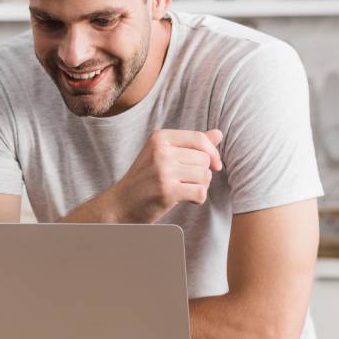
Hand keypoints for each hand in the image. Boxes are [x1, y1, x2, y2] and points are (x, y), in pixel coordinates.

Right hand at [107, 129, 222, 223]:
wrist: (120, 204)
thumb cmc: (145, 180)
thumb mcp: (163, 155)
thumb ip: (190, 144)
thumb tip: (218, 133)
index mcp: (159, 138)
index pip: (199, 138)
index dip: (212, 153)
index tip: (214, 165)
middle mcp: (160, 151)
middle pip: (204, 159)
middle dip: (202, 173)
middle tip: (186, 182)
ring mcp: (163, 171)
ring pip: (204, 176)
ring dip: (200, 186)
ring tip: (184, 190)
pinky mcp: (166, 191)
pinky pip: (200, 193)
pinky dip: (197, 199)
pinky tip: (185, 199)